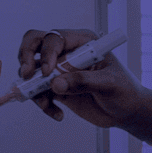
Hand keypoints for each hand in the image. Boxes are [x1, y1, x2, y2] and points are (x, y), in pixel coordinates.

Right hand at [0, 28, 143, 126]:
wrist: (126, 111)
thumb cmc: (124, 91)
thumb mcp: (109, 84)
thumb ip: (83, 82)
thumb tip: (55, 84)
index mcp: (84, 42)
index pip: (55, 38)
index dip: (47, 52)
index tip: (48, 71)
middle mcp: (69, 51)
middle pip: (35, 43)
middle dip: (25, 57)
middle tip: (25, 75)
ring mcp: (60, 69)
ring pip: (32, 70)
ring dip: (32, 88)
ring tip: (47, 104)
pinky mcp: (56, 87)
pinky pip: (37, 92)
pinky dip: (42, 104)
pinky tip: (58, 114)